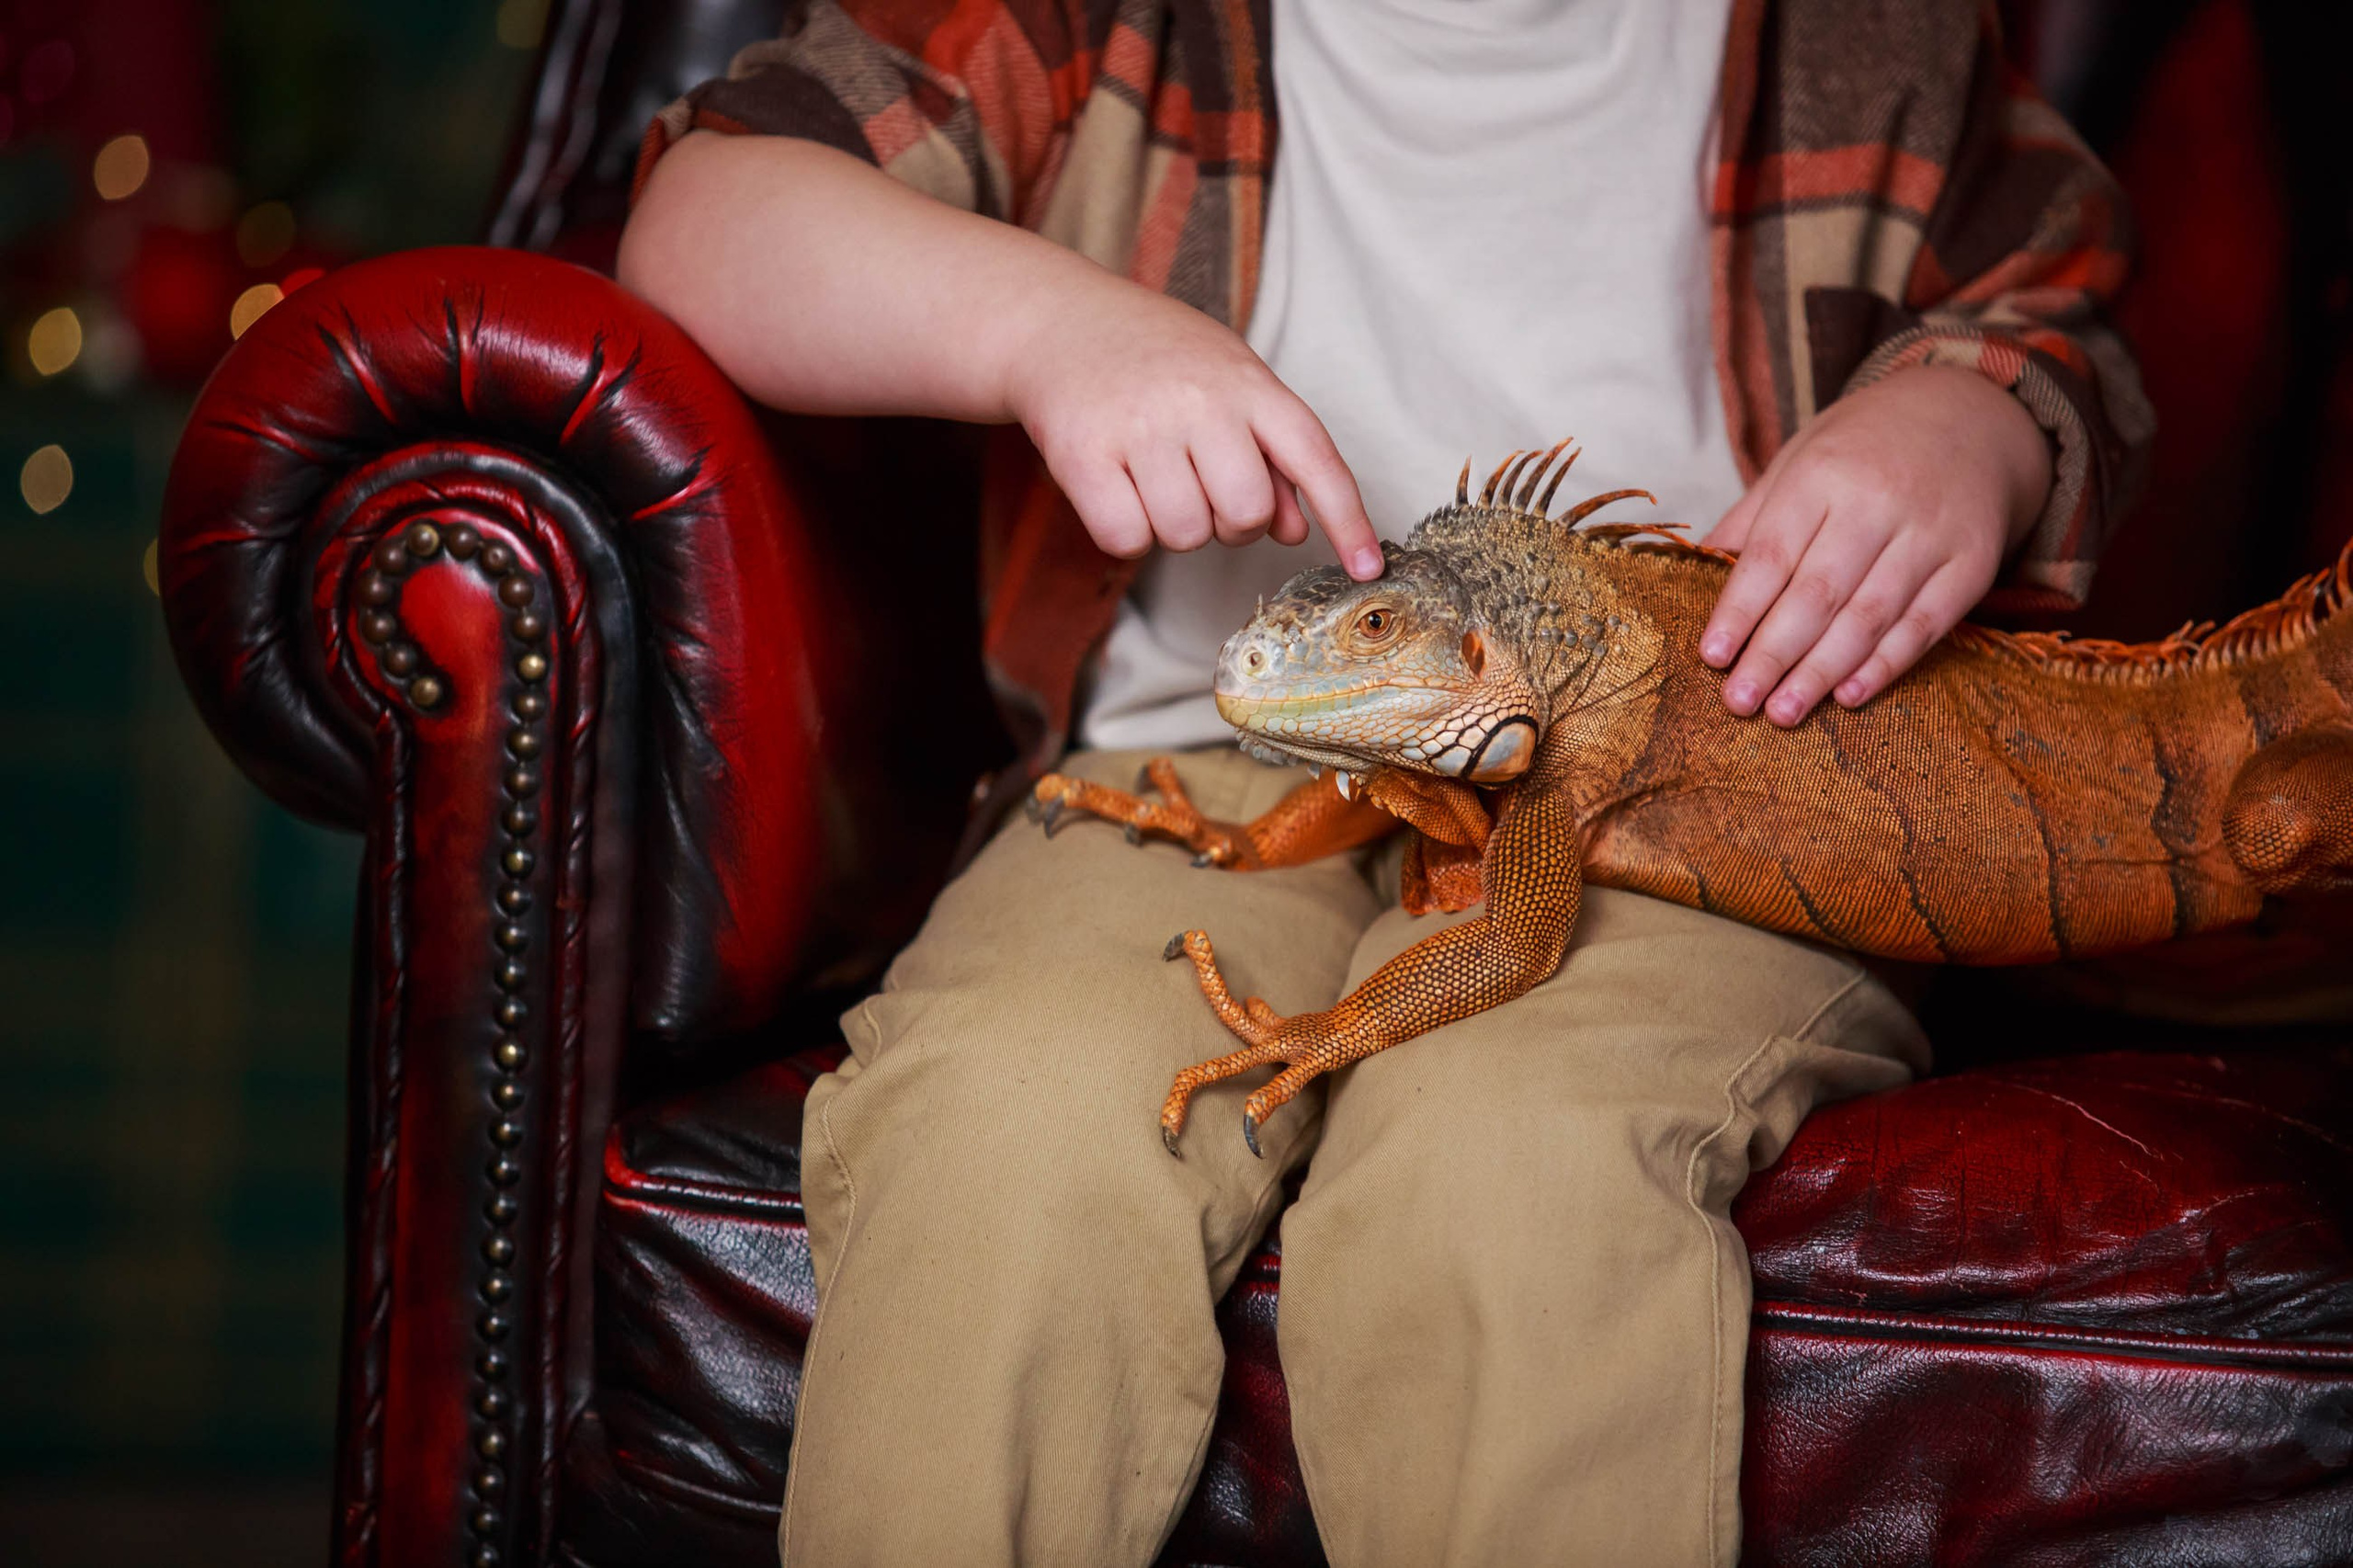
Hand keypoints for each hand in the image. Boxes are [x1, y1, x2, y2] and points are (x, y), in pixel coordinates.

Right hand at [1002, 277, 1381, 578]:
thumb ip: (1271, 455)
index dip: (1347, 518)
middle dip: (1229, 522)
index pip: (1314, 458)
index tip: (1368, 568)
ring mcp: (1140, 427)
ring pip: (1184, 534)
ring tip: (1154, 476)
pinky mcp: (1084, 454)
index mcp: (1248, 383)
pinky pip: (1127, 538)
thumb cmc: (1159, 360)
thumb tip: (1297, 531)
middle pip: (1245, 513)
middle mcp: (1200, 402)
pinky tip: (1116, 487)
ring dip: (1173, 526)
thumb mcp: (1230, 385)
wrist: (1060, 321)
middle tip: (1201, 485)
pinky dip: (1125, 530)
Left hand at [1699, 365, 2051, 724]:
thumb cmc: (1864, 447)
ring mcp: (1931, 533)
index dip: (1739, 610)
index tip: (1711, 657)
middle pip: (1817, 593)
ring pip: (1868, 616)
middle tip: (1738, 702)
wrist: (1971, 416)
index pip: (1772, 554)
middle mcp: (1879, 502)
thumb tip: (1696, 569)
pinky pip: (1925, 624)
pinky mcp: (1974, 562)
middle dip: (1773, 654)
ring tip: (1782, 713)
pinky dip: (1886, 665)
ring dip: (1821, 672)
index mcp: (1824, 473)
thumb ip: (1755, 517)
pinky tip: (1848, 696)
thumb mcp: (1802, 457)